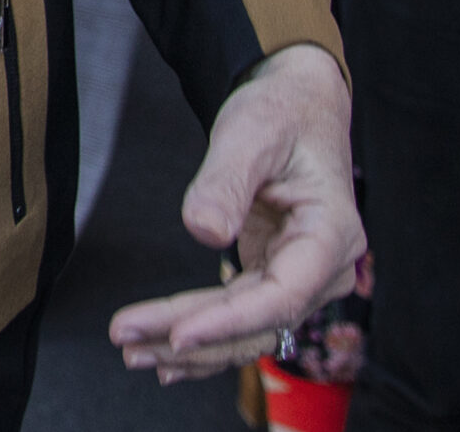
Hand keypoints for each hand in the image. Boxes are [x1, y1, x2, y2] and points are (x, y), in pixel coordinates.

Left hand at [109, 44, 360, 383]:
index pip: (281, 296)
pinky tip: (166, 356)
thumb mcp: (251, 132)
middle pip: (256, 321)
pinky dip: (204, 335)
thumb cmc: (280, 113)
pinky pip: (240, 317)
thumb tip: (203, 232)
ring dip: (192, 347)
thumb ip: (226, 181)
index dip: (229, 321)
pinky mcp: (275, 275)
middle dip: (191, 338)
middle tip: (128, 340)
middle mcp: (324, 269)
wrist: (296, 105)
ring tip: (133, 351)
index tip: (178, 333)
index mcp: (331, 235)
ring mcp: (301, 277)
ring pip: (247, 329)